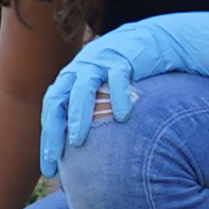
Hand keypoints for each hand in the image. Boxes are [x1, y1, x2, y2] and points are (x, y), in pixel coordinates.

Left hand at [41, 6, 208, 171]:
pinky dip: (118, 96)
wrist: (159, 39)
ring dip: (79, 114)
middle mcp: (82, 66)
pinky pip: (118, 77)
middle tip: (56, 158)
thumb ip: (97, 114)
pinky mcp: (125, 55)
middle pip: (59, 99)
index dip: (48, 137)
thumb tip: (90, 154)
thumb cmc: (135, 74)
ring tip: (78, 140)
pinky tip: (122, 117)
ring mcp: (102, 59)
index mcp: (74, 76)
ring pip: (82, 87)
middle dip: (55, 131)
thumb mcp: (111, 91)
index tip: (50, 169)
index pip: (52, 108)